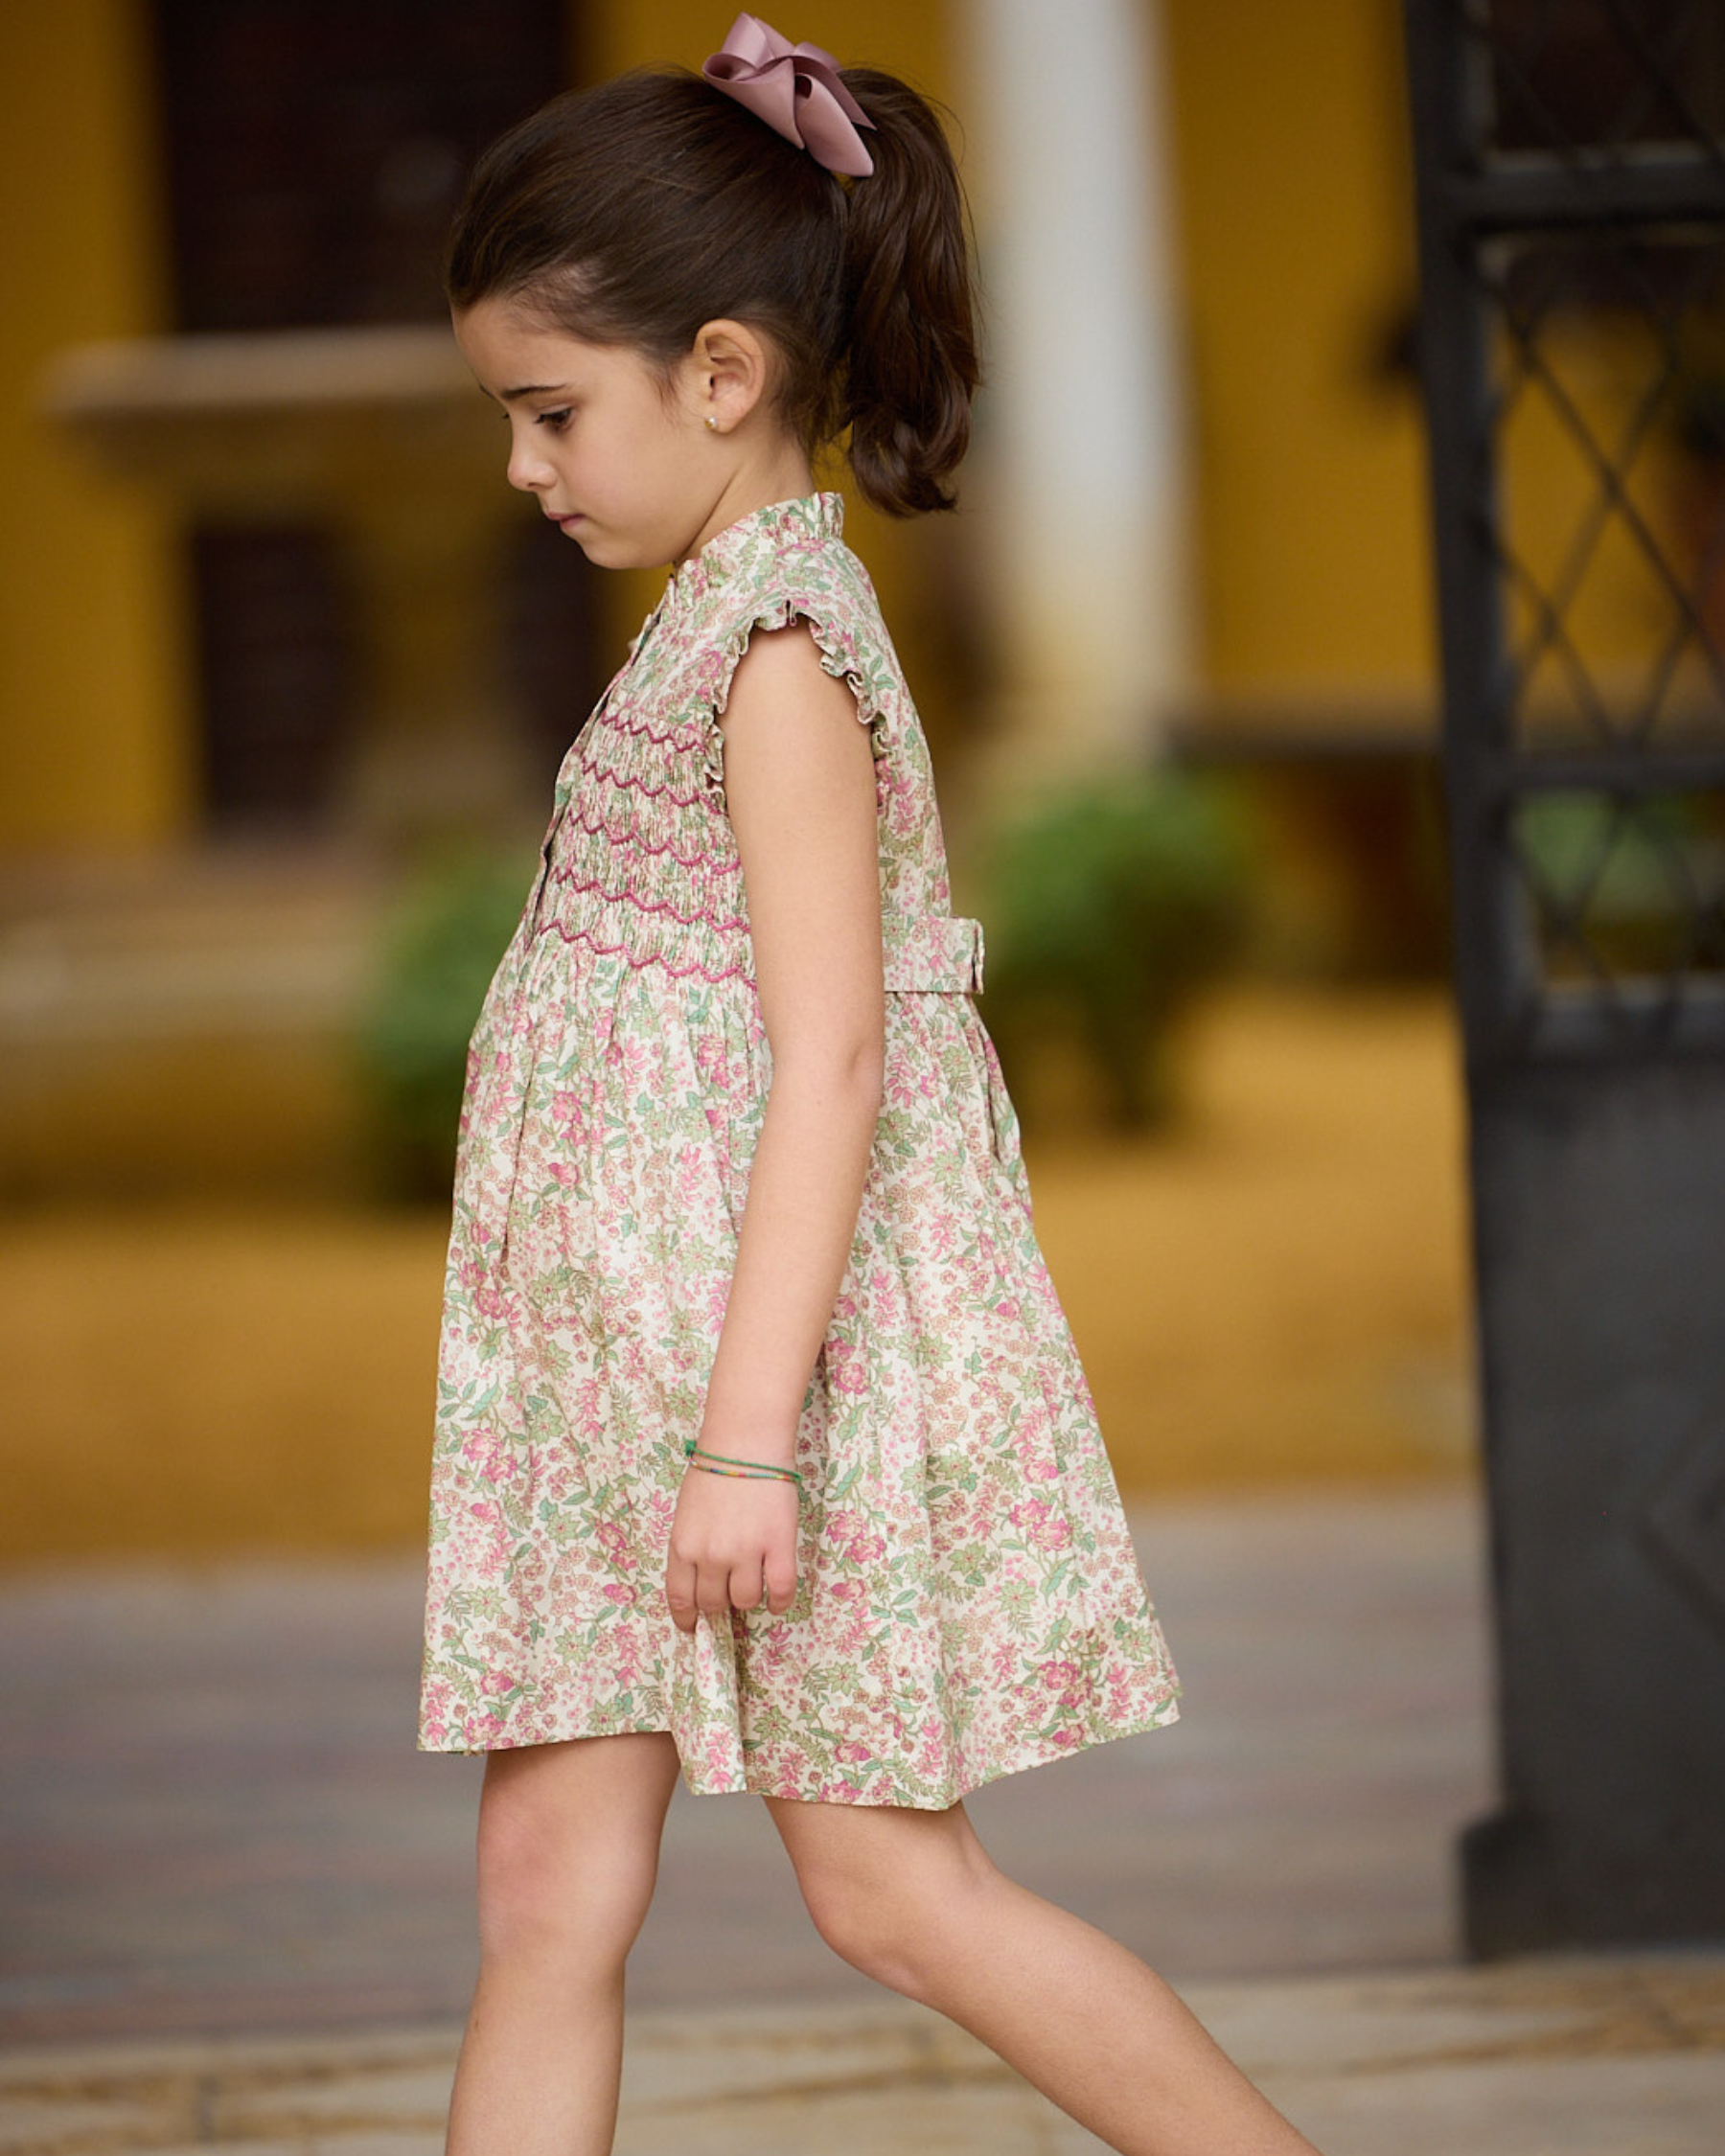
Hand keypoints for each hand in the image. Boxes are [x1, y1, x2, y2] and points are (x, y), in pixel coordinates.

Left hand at [664, 1464, 798, 1632]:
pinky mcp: (778, 1546)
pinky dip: (779, 1602)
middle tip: (729, 1593)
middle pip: (713, 1604)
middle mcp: (710, 1555)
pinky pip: (780, 1591)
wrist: (745, 1441)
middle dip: (720, 1605)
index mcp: (682, 1546)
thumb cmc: (715, 1470)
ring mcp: (744, 1552)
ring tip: (754, 1581)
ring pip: (745, 1600)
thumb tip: (701, 1580)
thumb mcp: (686, 1513)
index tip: (693, 1627)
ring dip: (749, 1597)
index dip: (687, 1619)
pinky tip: (778, 1599)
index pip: (680, 1598)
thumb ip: (690, 1547)